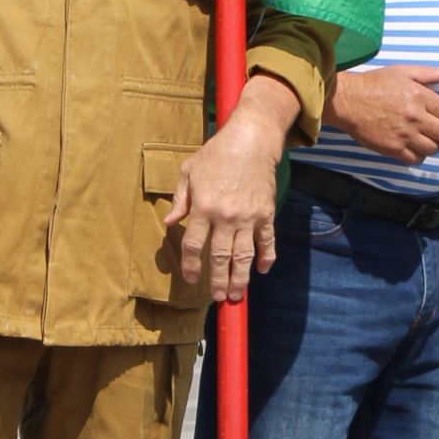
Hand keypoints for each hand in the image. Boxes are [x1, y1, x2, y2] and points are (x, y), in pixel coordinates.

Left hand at [168, 74, 299, 301]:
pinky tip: (262, 271)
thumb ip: (180, 200)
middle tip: (218, 297)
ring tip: (237, 295)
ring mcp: (248, 217)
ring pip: (244, 255)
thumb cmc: (216, 154)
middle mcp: (225, 216)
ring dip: (240, 278)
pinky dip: (266, 258)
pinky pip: (267, 241)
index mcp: (203, 207)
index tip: (191, 279)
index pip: (194, 245)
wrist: (251, 141)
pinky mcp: (266, 214)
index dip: (191, 266)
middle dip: (218, 280)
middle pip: (220, 257)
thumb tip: (170, 224)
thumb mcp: (188, 171)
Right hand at [325, 64, 438, 164]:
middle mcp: (416, 117)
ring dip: (434, 145)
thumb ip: (428, 73)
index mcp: (421, 97)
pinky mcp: (393, 148)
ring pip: (433, 149)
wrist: (349, 100)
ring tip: (428, 140)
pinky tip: (415, 148)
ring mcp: (405, 135)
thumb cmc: (375, 83)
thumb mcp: (403, 72)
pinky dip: (419, 156)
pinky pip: (416, 159)